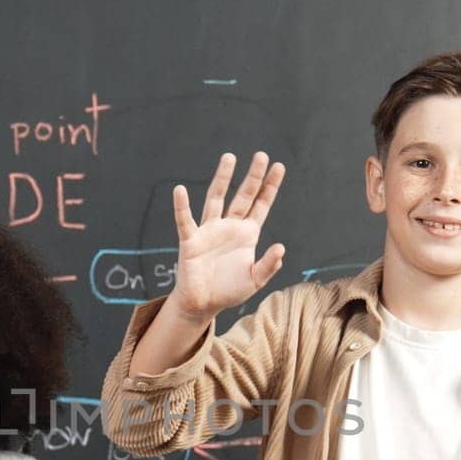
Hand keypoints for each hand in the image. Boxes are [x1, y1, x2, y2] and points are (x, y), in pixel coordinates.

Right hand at [168, 151, 285, 321]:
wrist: (202, 304)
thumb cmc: (228, 291)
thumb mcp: (254, 280)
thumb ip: (268, 265)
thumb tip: (281, 248)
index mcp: (247, 234)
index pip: (261, 205)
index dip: (270, 186)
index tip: (279, 166)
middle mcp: (229, 227)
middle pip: (243, 196)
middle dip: (253, 176)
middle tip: (261, 155)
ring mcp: (209, 231)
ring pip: (216, 199)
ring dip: (223, 179)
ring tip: (229, 157)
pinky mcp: (191, 241)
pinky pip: (185, 221)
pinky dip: (182, 207)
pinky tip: (180, 191)